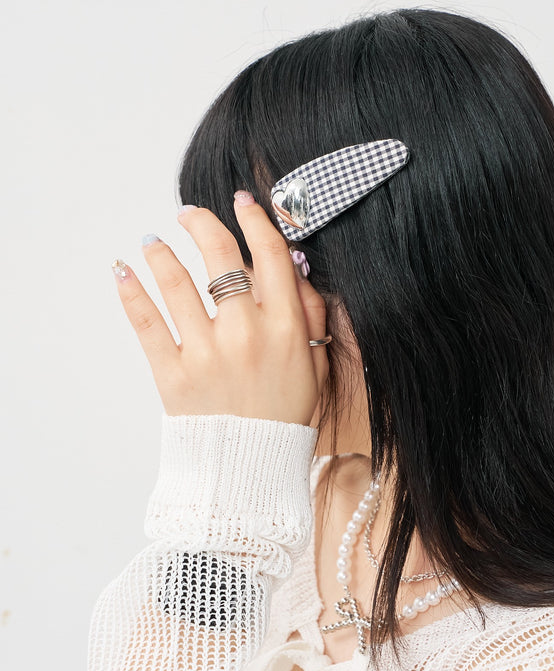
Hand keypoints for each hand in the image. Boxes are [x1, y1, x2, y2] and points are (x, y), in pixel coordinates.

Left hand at [112, 194, 328, 425]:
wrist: (250, 467)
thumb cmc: (284, 414)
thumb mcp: (314, 365)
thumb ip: (308, 316)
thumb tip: (291, 268)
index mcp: (285, 328)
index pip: (270, 256)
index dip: (255, 220)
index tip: (242, 203)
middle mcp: (246, 333)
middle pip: (220, 258)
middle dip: (202, 224)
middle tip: (188, 213)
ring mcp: (207, 353)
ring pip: (177, 284)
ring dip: (161, 253)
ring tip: (153, 241)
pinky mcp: (173, 374)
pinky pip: (147, 324)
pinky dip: (130, 293)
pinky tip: (121, 271)